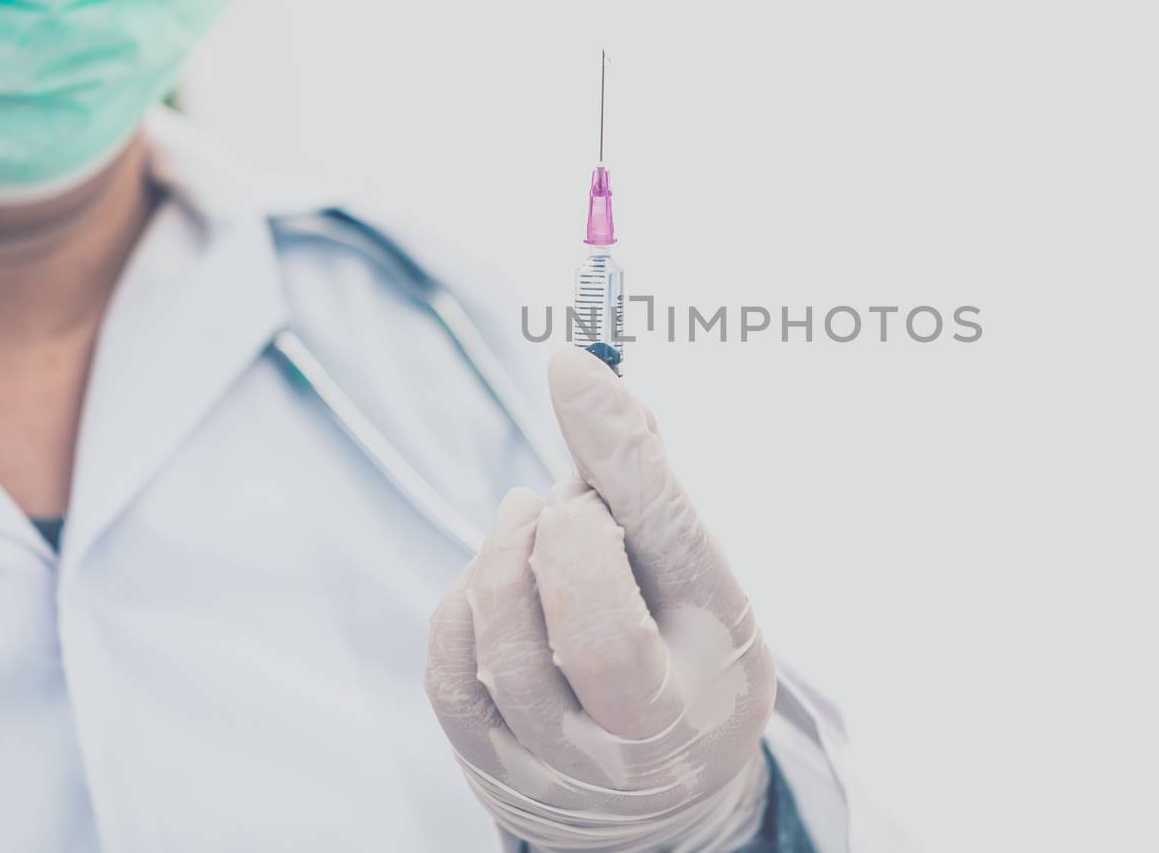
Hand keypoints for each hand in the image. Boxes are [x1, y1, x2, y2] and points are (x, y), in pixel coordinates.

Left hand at [425, 348, 776, 851]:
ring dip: (512, 548)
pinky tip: (505, 584)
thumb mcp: (705, 584)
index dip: (616, 455)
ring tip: (544, 531)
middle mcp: (636, 742)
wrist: (660, 795)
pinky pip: (449, 661)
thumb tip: (589, 378)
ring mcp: (554, 763)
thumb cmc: (689, 658)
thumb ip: (652, 491)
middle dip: (569, 523)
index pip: (662, 553)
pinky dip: (468, 599)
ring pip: (499, 626)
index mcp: (709, 677)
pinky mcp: (488, 764)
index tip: (573, 364)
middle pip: (579, 608)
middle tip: (581, 505)